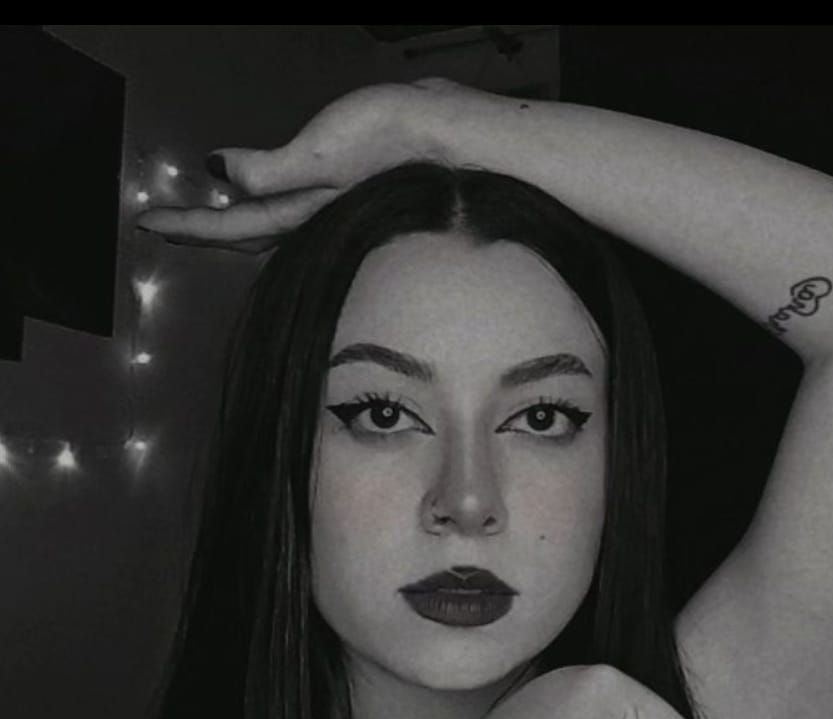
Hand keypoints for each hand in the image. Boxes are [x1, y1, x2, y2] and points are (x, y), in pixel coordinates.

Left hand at [135, 79, 481, 252]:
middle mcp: (312, 216)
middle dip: (203, 230)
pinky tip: (265, 196)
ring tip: (205, 220)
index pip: (231, 226)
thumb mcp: (320, 155)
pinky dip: (267, 203)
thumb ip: (268, 171)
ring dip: (233, 222)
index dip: (187, 225)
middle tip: (165, 225)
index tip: (146, 224)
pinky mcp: (343, 187)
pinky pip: (291, 206)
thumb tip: (218, 175)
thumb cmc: (390, 142)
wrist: (450, 135)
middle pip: (245, 233)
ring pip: (268, 223)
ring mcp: (328, 204)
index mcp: (302, 212)